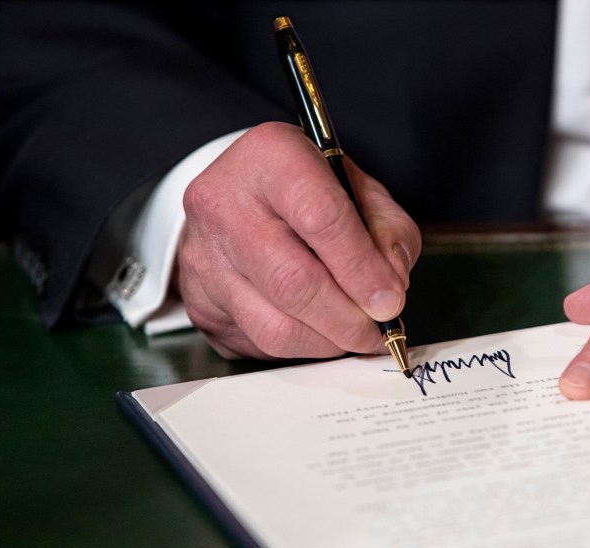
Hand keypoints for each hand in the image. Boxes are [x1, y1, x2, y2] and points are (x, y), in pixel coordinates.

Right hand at [176, 121, 420, 358]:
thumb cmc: (308, 192)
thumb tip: (389, 290)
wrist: (243, 195)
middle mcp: (223, 202)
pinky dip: (301, 349)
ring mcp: (204, 255)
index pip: (321, 218)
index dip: (362, 268)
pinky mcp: (199, 299)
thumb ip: (387, 231)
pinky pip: (257, 342)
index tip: (390, 300)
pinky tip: (321, 333)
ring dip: (327, 342)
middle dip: (348, 319)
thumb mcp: (359, 190)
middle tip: (379, 331)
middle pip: (292, 282)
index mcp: (270, 156)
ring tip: (356, 335)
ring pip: (273, 326)